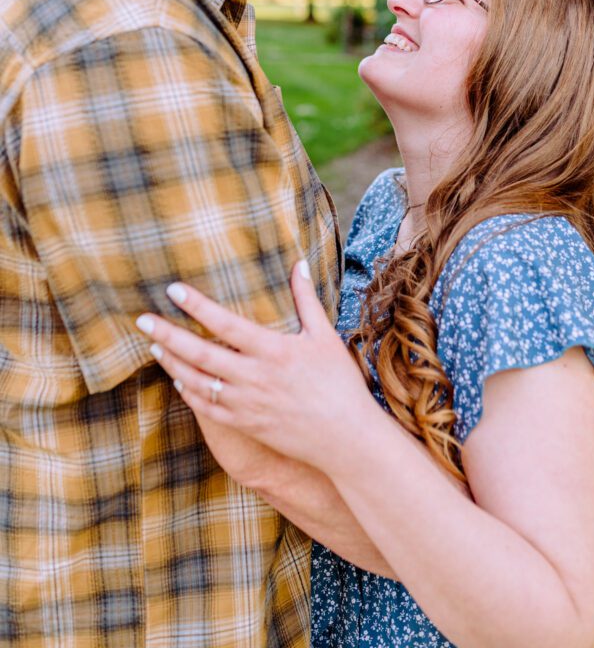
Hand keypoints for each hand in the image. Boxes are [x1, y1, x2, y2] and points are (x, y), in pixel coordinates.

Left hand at [136, 262, 379, 475]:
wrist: (345, 438)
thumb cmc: (339, 382)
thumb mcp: (324, 336)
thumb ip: (306, 299)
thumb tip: (299, 262)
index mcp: (273, 351)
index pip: (226, 323)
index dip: (197, 306)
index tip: (172, 290)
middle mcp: (254, 377)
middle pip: (200, 353)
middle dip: (167, 335)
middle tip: (141, 320)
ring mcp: (246, 404)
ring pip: (197, 382)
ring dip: (172, 363)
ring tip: (153, 346)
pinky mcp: (245, 425)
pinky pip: (208, 409)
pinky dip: (189, 392)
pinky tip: (178, 379)